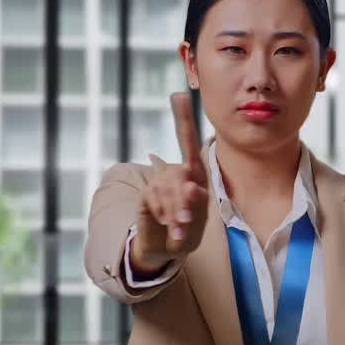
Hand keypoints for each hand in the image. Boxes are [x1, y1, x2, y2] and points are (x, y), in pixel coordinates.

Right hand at [129, 93, 208, 275]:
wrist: (166, 250)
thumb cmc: (188, 232)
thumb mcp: (198, 221)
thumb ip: (196, 204)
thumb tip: (190, 184)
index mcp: (194, 175)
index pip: (189, 143)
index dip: (182, 119)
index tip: (178, 95)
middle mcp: (175, 174)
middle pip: (180, 174)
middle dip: (184, 201)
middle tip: (185, 223)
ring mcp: (158, 183)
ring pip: (167, 188)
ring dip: (174, 211)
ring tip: (178, 229)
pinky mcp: (145, 196)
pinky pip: (154, 198)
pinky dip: (163, 214)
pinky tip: (165, 224)